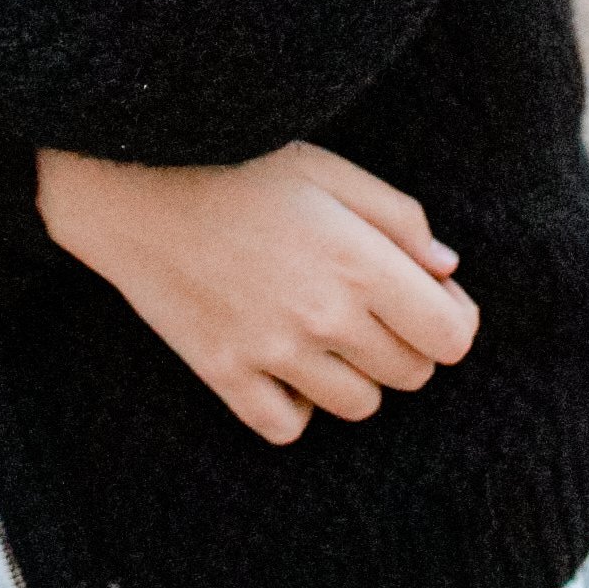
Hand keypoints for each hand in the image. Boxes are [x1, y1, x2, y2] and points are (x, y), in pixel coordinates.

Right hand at [36, 140, 477, 445]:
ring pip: (358, 406)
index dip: (453, 319)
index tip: (430, 296)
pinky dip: (297, 404)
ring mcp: (272, 352)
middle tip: (373, 301)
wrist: (135, 177)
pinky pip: (288, 426)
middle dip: (408, 342)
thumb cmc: (238, 160)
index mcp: (358, 259)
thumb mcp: (328, 166)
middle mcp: (323, 315)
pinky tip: (284, 361)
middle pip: (411, 373)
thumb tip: (447, 271)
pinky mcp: (224, 374)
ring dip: (357, 373)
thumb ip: (398, 217)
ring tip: (326, 326)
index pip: (451, 337)